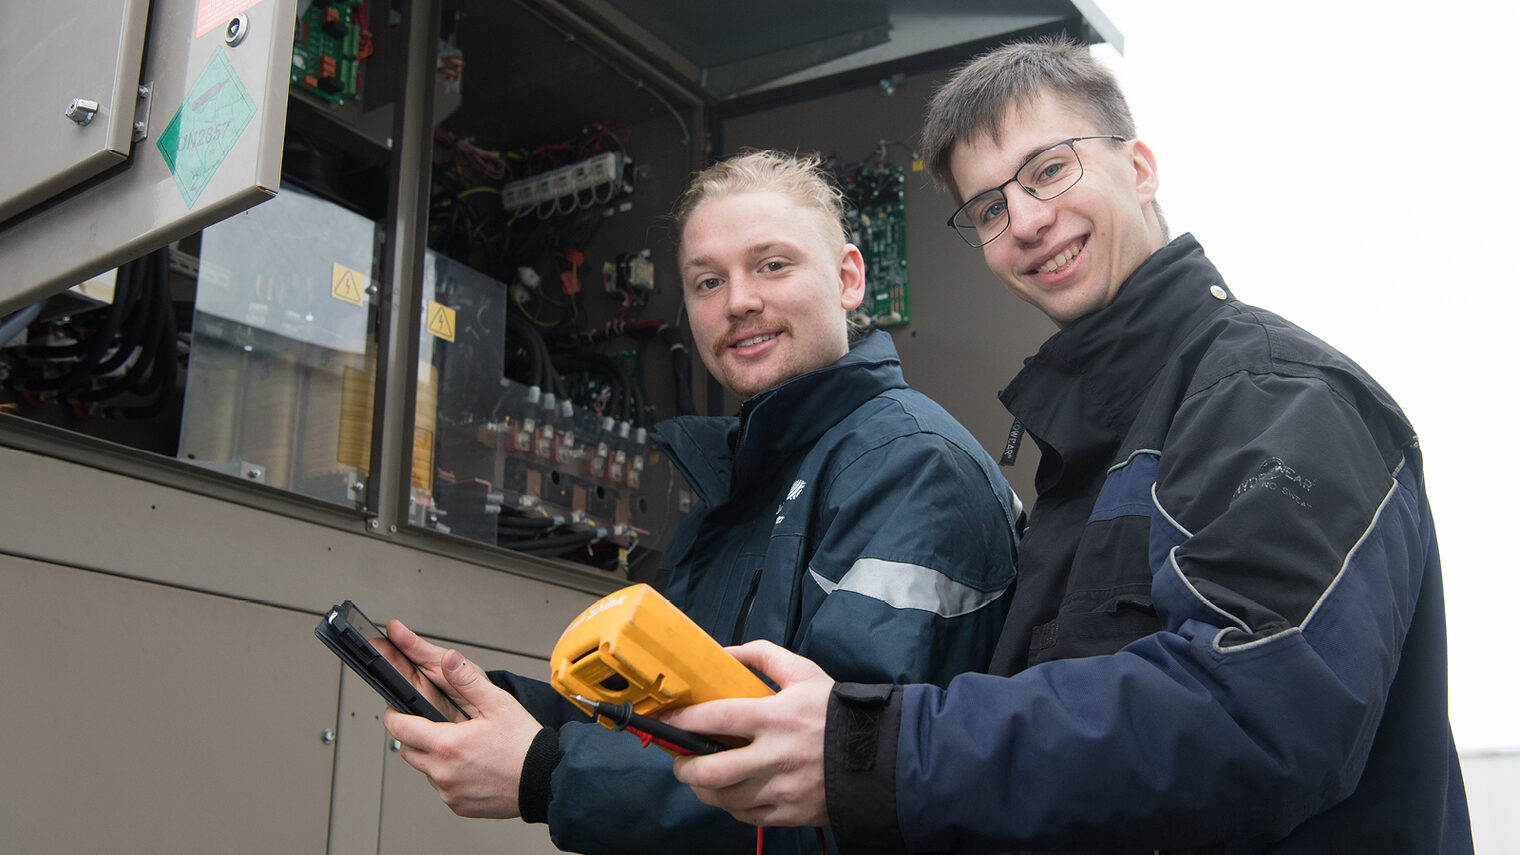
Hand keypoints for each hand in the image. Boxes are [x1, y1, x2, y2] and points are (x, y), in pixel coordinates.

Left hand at [382, 623, 542, 818]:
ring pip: (425, 770)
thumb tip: (449, 659)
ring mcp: (449, 792)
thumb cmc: (524, 745)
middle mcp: (443, 772)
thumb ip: (467, 680)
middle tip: (434, 726)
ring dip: (433, 756)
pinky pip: (442, 788)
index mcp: (448, 744)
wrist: (545, 780)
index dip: (394, 716)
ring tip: (459, 746)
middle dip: (414, 735)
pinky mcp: (457, 805)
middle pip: (407, 750)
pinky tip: (469, 765)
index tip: (397, 710)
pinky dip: (448, 775)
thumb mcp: (498, 704)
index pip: (399, 729)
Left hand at [662, 640, 833, 827]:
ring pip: (724, 798)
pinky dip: (732, 806)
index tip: (668, 722)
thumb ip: (762, 657)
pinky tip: (731, 793)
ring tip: (700, 778)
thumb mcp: (804, 673)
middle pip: (710, 770)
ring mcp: (782, 788)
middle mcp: (774, 756)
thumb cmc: (837, 712)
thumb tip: (725, 653)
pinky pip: (747, 815)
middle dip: (683, 767)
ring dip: (703, 789)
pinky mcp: (791, 812)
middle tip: (678, 760)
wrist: (880, 754)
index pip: (714, 719)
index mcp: (775, 716)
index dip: (683, 721)